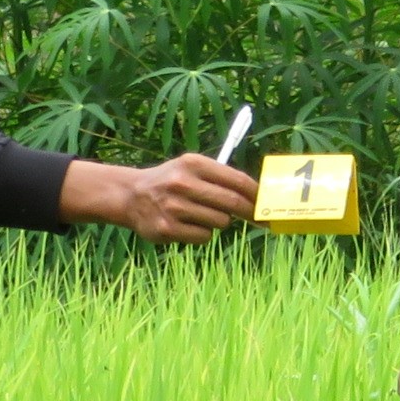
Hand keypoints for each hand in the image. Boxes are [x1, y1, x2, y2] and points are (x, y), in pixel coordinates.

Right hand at [66, 153, 256, 243]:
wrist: (131, 196)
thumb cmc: (171, 181)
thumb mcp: (190, 168)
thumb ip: (221, 178)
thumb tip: (257, 196)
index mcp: (192, 164)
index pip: (237, 180)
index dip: (257, 194)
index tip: (268, 203)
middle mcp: (182, 183)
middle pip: (232, 203)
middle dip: (250, 213)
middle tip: (260, 219)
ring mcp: (174, 207)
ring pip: (220, 222)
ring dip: (220, 222)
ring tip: (202, 214)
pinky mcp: (167, 229)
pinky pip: (204, 237)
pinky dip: (203, 233)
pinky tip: (188, 225)